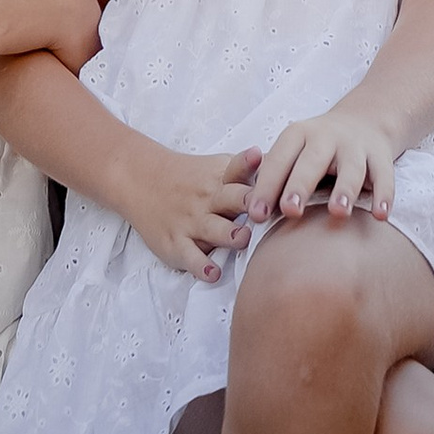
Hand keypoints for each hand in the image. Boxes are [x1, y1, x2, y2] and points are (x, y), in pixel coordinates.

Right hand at [122, 145, 260, 282]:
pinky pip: (190, 257)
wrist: (142, 180)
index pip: (238, 168)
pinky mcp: (176, 244)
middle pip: (232, 199)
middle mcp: (207, 198)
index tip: (266, 161)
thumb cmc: (192, 178)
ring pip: (214, 230)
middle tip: (265, 210)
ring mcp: (191, 221)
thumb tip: (291, 168)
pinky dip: (202, 265)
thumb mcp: (218, 167)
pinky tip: (213, 272)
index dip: (253, 166)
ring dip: (230, 235)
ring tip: (243, 239)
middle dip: (250, 204)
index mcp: (220, 177)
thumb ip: (249, 173)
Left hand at [249, 104, 396, 226]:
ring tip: (338, 212)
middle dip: (300, 184)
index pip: (279, 159)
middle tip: (290, 210)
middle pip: (312, 160)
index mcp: (298, 135)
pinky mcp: (380, 156)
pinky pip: (384, 176)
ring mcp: (355, 146)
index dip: (266, 186)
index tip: (255, 214)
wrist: (365, 119)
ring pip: (351, 168)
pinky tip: (381, 216)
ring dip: (345, 189)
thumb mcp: (294, 152)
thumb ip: (276, 179)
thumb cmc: (316, 149)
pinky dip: (384, 196)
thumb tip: (251, 214)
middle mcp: (326, 137)